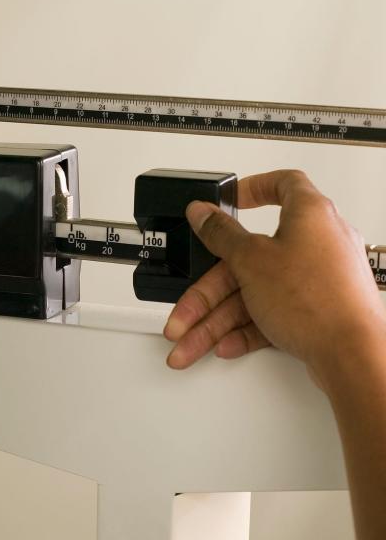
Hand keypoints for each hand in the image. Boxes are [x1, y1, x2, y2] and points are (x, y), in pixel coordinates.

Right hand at [163, 170, 385, 380]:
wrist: (352, 355)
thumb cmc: (317, 301)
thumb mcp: (251, 260)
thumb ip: (221, 234)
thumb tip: (203, 212)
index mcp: (310, 215)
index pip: (283, 184)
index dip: (253, 188)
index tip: (230, 199)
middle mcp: (319, 242)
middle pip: (250, 257)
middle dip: (209, 289)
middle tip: (188, 303)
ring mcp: (320, 278)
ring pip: (256, 292)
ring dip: (218, 318)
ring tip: (192, 338)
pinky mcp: (319, 309)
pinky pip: (273, 311)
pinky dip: (247, 326)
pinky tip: (226, 342)